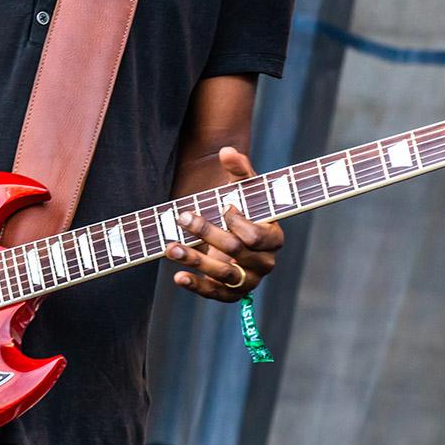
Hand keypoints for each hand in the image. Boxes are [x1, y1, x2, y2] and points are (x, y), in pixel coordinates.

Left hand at [165, 147, 283, 302]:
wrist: (231, 233)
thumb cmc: (241, 208)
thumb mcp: (241, 188)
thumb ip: (238, 169)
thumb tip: (227, 151)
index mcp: (273, 238)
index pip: (255, 236)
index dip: (237, 222)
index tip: (223, 208)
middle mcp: (265, 263)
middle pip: (235, 251)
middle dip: (207, 233)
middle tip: (182, 216)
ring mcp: (249, 280)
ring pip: (223, 273)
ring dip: (195, 260)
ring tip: (171, 248)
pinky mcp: (230, 293)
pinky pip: (215, 293)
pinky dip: (196, 286)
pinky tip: (178, 276)